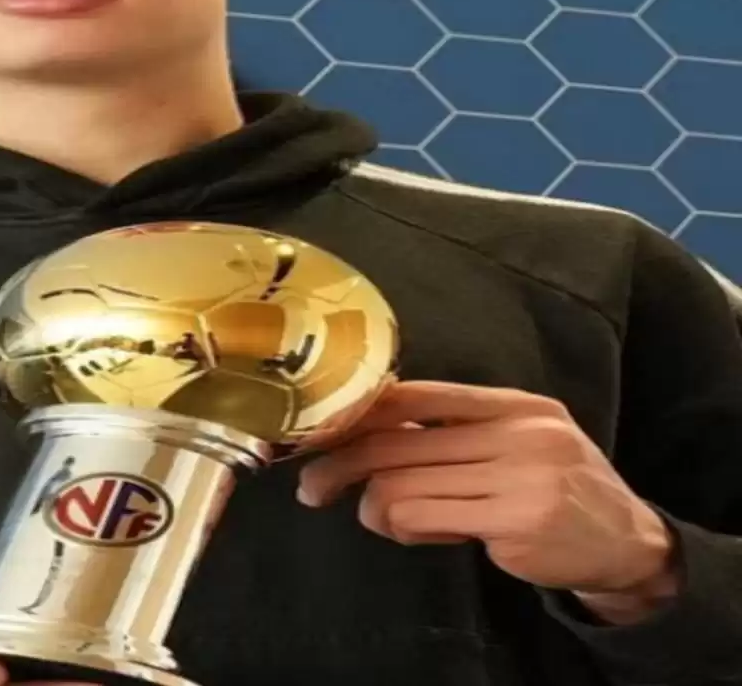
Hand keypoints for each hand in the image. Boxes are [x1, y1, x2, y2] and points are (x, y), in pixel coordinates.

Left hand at [295, 381, 678, 619]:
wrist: (629, 543)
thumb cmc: (555, 488)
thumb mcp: (517, 441)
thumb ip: (452, 433)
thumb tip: (361, 433)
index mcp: (512, 405)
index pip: (414, 395)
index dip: (355, 413)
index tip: (316, 434)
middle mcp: (518, 433)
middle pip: (393, 442)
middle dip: (338, 466)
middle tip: (309, 488)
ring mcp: (519, 477)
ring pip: (399, 485)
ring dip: (374, 509)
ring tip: (383, 519)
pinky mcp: (515, 523)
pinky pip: (423, 518)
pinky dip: (405, 528)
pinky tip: (421, 532)